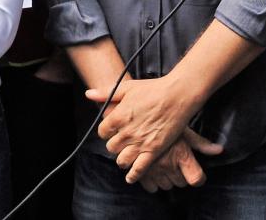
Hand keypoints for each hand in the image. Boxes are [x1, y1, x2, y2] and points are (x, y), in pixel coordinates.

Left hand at [86, 76, 201, 182]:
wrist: (176, 96)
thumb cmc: (153, 89)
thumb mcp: (127, 88)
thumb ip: (106, 93)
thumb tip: (89, 94)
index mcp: (118, 117)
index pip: (102, 132)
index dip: (106, 131)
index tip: (112, 130)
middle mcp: (126, 132)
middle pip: (111, 147)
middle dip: (114, 145)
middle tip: (121, 142)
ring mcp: (139, 143)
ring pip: (122, 160)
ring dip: (122, 159)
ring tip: (125, 157)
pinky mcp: (153, 151)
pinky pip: (139, 169)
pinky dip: (133, 175)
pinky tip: (130, 177)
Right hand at [136, 129, 223, 192]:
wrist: (134, 121)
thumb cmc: (161, 122)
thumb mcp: (183, 130)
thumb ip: (201, 143)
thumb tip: (219, 150)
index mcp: (181, 154)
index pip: (196, 179)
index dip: (199, 178)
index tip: (197, 175)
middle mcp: (168, 164)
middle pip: (181, 183)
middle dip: (180, 175)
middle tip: (175, 163)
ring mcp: (154, 170)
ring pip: (167, 186)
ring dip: (166, 179)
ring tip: (163, 165)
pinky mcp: (140, 173)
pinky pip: (151, 188)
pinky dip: (152, 182)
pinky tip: (152, 171)